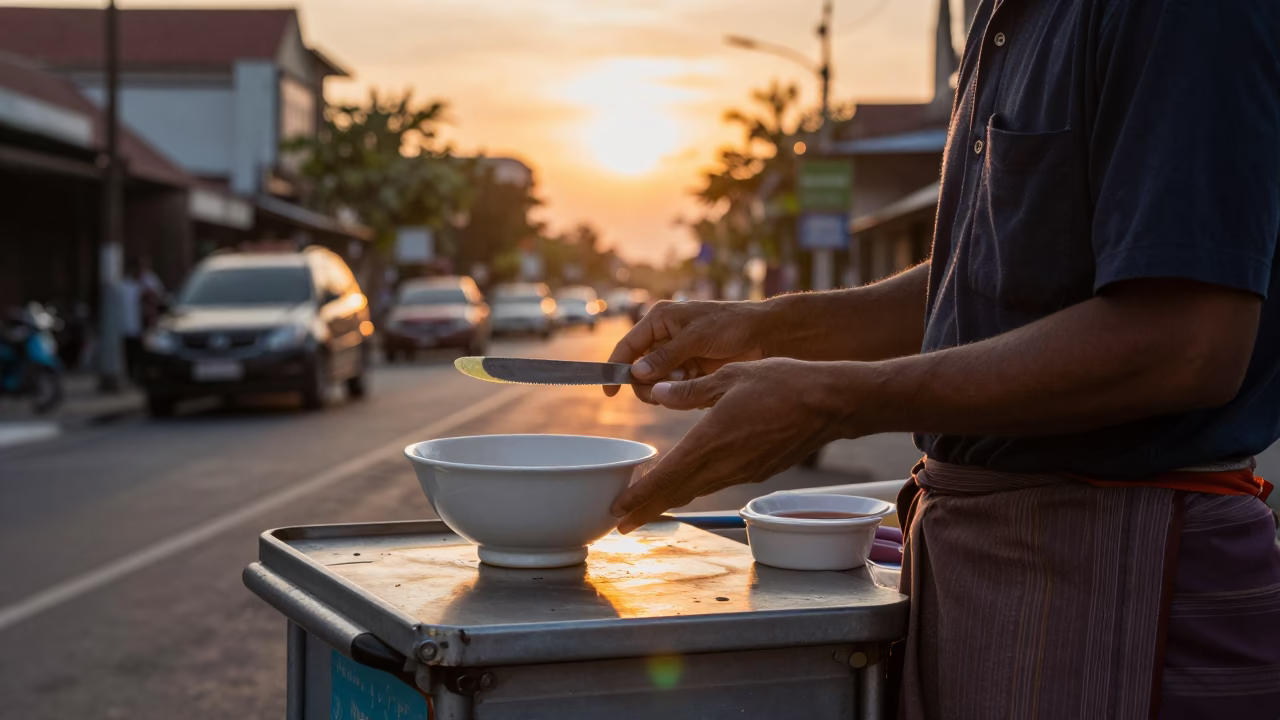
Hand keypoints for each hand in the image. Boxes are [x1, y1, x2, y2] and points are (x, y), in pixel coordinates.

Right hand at [604, 299, 770, 403]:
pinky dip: (684, 391)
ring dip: (670, 387)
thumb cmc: (731, 324)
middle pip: (640, 371)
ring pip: (658, 383)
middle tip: (667, 386)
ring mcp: (678, 356)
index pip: (627, 346)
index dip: (615, 368)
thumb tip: (637, 373)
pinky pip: (676, 389)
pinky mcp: (692, 371)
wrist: (765, 335)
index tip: (610, 391)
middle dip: (650, 382)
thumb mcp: (696, 337)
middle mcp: (664, 338)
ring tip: (691, 377)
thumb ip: (666, 356)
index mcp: (659, 320)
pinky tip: (702, 381)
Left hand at [610, 358, 849, 532]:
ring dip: (671, 499)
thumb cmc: (783, 383)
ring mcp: (743, 471)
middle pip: (678, 493)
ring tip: (647, 506)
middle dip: (647, 510)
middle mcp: (725, 463)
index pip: (668, 476)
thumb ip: (691, 390)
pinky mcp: (758, 470)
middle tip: (621, 523)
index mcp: (712, 440)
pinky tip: (689, 481)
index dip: (640, 497)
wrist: (830, 403)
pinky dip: (697, 486)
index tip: (618, 511)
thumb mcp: (731, 376)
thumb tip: (659, 393)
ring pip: (698, 489)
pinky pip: (718, 482)